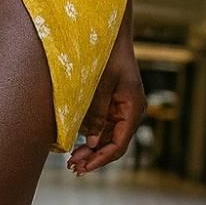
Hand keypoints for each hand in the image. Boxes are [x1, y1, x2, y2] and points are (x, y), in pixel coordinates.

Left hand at [68, 36, 144, 175]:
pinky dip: (92, 139)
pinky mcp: (113, 107)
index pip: (119, 143)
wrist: (109, 36)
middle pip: (115, 145)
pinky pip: (104, 129)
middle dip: (95, 158)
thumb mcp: (99, 86)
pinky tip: (77, 148)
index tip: (84, 166)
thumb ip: (97, 114)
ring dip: (92, 152)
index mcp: (133, 108)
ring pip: (109, 139)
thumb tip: (93, 142)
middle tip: (73, 168)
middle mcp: (131, 112)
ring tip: (72, 162)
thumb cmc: (106, 56)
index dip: (101, 158)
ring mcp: (122, 111)